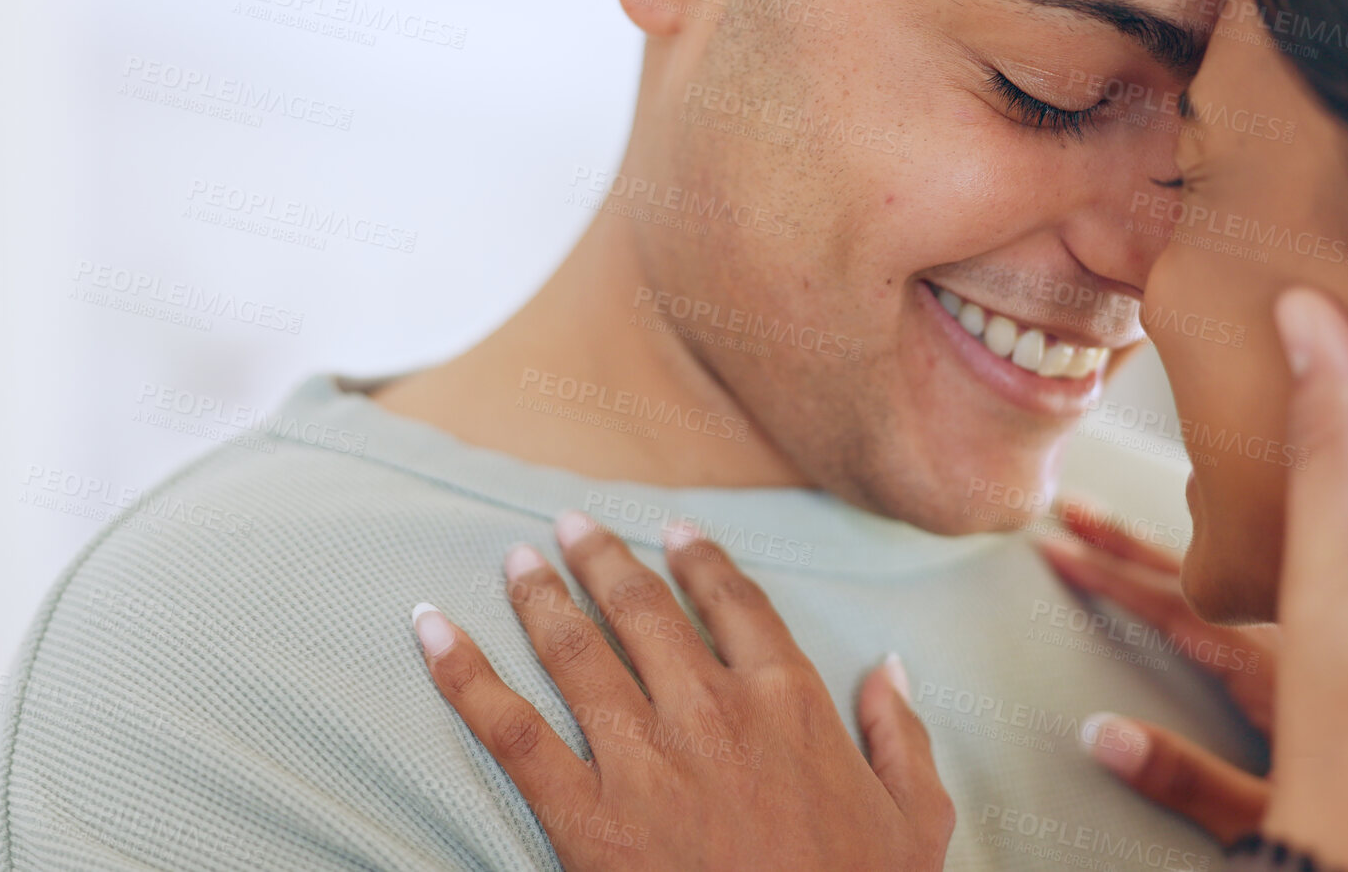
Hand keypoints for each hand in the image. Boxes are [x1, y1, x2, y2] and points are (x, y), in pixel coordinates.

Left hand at [409, 513, 954, 870]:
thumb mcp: (917, 821)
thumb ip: (901, 737)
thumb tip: (890, 670)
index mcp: (789, 702)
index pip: (735, 605)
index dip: (700, 561)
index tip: (674, 532)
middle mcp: (710, 710)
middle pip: (643, 611)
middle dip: (601, 560)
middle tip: (570, 526)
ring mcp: (643, 759)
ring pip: (576, 651)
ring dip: (539, 596)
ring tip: (516, 561)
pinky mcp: (583, 816)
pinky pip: (508, 729)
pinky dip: (462, 673)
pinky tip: (430, 627)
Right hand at [1036, 501, 1274, 843]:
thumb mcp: (1272, 819)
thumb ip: (1187, 777)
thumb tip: (1098, 731)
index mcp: (1286, 672)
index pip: (1178, 608)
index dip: (1110, 575)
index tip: (1056, 545)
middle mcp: (1316, 638)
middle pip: (1207, 575)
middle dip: (1131, 541)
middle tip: (1073, 507)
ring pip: (1256, 568)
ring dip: (1193, 541)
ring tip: (1148, 510)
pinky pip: (1305, 575)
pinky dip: (1248, 558)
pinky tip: (1237, 550)